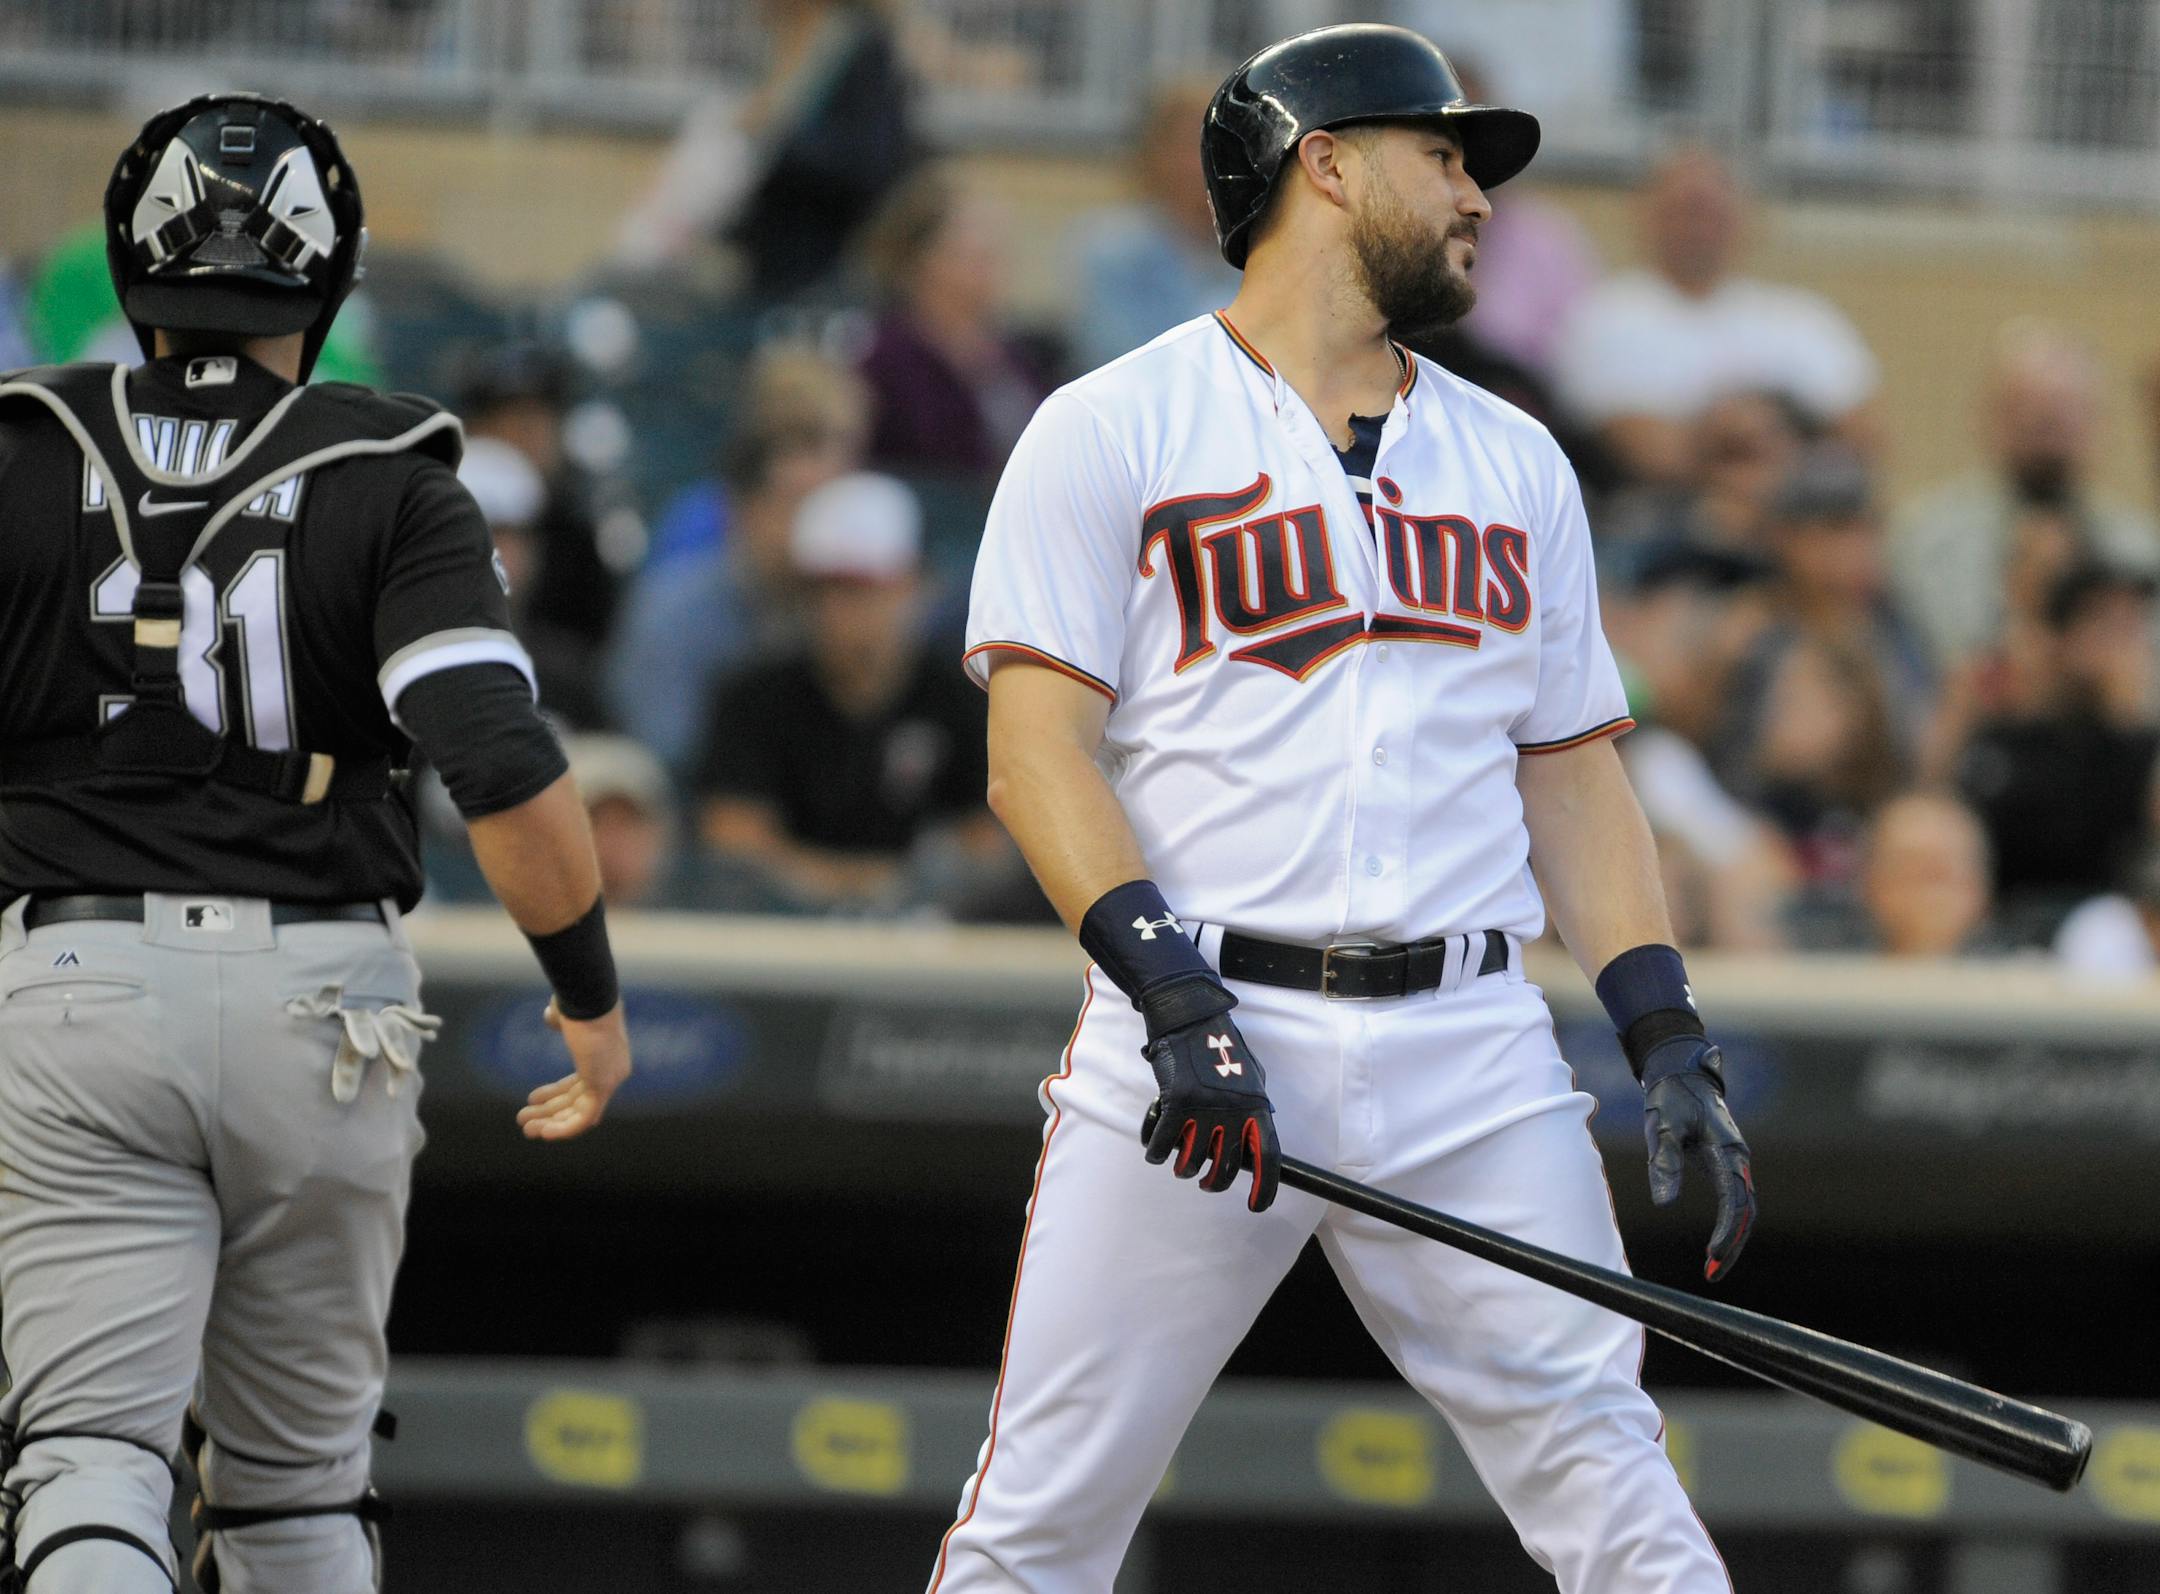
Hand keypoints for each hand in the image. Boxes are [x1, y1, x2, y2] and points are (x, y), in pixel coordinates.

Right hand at [517, 999, 631, 1140]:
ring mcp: (610, 1078)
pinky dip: (564, 1129)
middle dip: (550, 1112)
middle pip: (578, 1099)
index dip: (556, 1094)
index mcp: (606, 1052)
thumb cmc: (578, 999)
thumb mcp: (566, 1011)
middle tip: (525, 1122)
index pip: (581, 1083)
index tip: (532, 1099)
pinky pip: (585, 1118)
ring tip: (527, 1129)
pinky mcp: (603, 1086)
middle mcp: (613, 1069)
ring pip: (580, 1113)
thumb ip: (560, 1019)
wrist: (589, 997)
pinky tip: (543, 1133)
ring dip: (552, 1123)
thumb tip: (551, 1015)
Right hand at [1137, 1001, 1279, 1211]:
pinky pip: (1164, 1144)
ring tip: (1181, 1164)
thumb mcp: (1250, 1077)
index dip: (1265, 1188)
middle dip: (1213, 1184)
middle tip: (1204, 1182)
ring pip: (1192, 1161)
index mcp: (1256, 1106)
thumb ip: (1253, 1108)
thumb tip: (1254, 1142)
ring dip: (1183, 1169)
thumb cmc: (1219, 1047)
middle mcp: (1233, 1111)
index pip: (1267, 1156)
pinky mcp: (1176, 1101)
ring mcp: (1204, 1107)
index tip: (1256, 1207)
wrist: (1190, 1018)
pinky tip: (1155, 1152)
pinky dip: (1156, 1153)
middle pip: (1226, 1169)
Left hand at [1639, 1037, 1756, 1281]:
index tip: (1711, 1253)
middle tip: (1710, 1273)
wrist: (1681, 1073)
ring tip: (1712, 1268)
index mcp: (1728, 1150)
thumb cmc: (1671, 1098)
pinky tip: (1716, 1245)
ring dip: (1733, 1239)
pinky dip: (1730, 1225)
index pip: (1735, 1200)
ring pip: (1744, 1208)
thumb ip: (1664, 1161)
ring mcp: (1735, 1162)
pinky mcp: (1727, 1164)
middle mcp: (1739, 1159)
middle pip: (1746, 1211)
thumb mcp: (1661, 1127)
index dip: (1726, 1230)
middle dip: (1732, 1244)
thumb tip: (1665, 1203)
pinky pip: (1735, 1201)